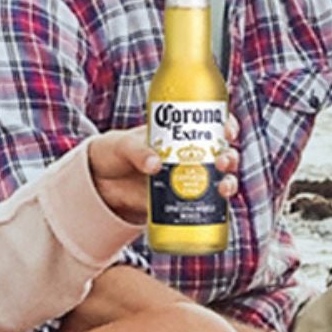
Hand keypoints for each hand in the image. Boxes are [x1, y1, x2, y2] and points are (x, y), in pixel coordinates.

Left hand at [86, 118, 240, 222]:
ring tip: (223, 187)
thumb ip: (137, 150)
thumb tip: (154, 165)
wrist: (100, 185)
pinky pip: (206, 205)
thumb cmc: (113, 153)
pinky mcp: (181, 202)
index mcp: (179, 132)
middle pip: (222, 153)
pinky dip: (216, 207)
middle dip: (230, 157)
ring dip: (228, 182)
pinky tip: (218, 206)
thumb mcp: (122, 145)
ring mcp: (188, 179)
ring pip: (219, 179)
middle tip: (223, 161)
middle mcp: (190, 154)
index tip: (228, 129)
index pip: (211, 123)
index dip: (226, 124)